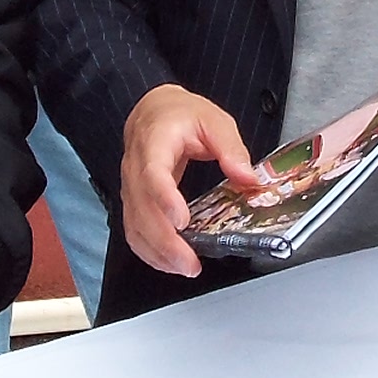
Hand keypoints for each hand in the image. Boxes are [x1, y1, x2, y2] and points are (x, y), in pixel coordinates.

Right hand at [119, 84, 262, 277]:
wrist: (152, 110)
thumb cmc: (180, 114)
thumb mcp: (214, 120)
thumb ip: (231, 148)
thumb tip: (248, 178)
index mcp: (154, 142)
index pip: (153, 174)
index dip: (165, 200)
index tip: (181, 221)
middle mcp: (135, 168)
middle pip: (142, 209)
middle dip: (165, 241)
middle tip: (190, 262)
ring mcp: (130, 186)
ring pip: (134, 225)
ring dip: (156, 252)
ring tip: (184, 268)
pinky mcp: (133, 200)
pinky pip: (133, 230)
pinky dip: (149, 251)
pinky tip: (169, 263)